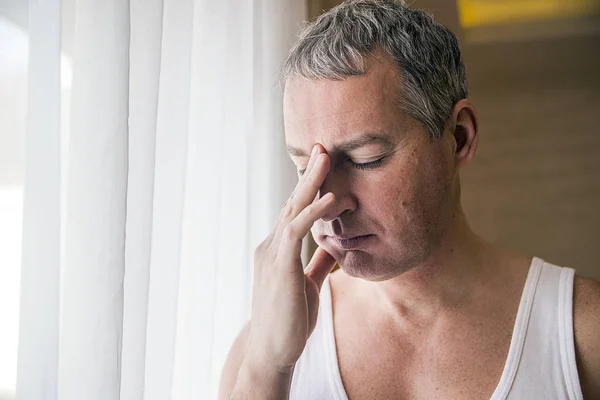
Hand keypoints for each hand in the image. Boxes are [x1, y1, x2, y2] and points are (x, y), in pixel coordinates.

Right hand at [246, 144, 336, 371]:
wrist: (272, 349)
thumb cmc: (289, 319)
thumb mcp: (307, 283)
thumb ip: (317, 262)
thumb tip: (332, 244)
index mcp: (278, 249)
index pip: (294, 210)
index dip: (308, 187)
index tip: (323, 165)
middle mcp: (271, 245)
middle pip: (292, 201)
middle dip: (308, 173)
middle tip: (322, 146)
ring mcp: (272, 253)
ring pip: (292, 208)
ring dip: (311, 182)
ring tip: (326, 157)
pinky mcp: (280, 265)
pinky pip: (296, 231)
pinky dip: (313, 212)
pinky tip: (330, 197)